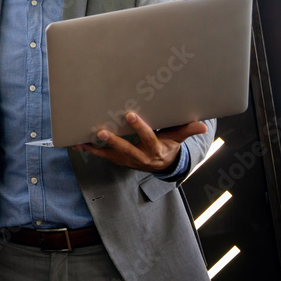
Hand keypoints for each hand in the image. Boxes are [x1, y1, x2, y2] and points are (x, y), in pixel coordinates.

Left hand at [73, 112, 206, 172]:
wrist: (161, 165)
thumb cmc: (168, 146)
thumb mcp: (177, 139)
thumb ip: (187, 130)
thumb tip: (202, 124)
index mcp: (155, 149)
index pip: (148, 138)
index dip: (140, 128)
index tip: (130, 115)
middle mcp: (140, 157)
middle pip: (126, 150)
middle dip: (113, 141)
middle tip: (101, 131)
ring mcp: (127, 160)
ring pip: (110, 155)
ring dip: (96, 148)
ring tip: (82, 140)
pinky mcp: (118, 160)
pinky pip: (102, 156)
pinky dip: (89, 150)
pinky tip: (77, 144)